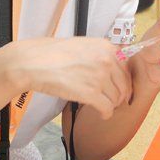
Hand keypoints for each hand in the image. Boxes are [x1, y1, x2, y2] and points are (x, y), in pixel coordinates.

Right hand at [1, 37, 130, 118]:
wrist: (33, 62)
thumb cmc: (52, 53)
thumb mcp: (82, 45)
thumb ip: (99, 54)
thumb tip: (111, 67)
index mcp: (106, 47)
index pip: (125, 69)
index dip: (123, 82)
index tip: (120, 89)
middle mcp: (107, 60)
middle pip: (123, 85)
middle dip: (119, 95)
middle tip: (112, 101)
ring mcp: (99, 77)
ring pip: (116, 98)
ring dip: (111, 104)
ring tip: (103, 106)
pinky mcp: (90, 93)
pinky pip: (106, 108)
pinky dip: (105, 113)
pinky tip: (101, 114)